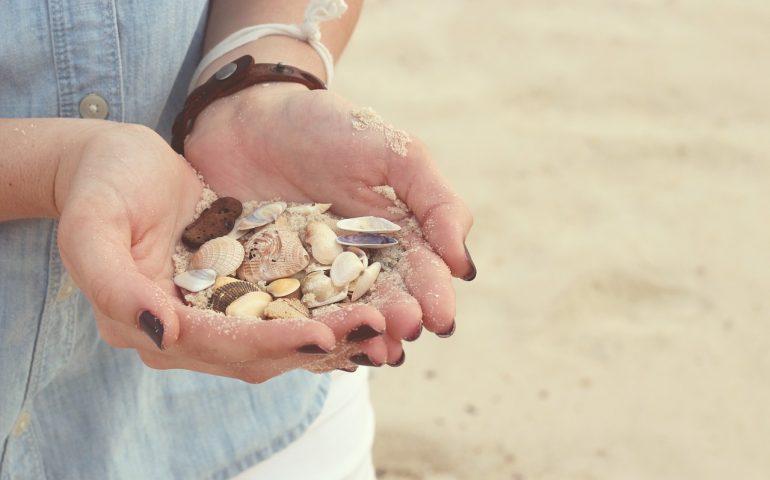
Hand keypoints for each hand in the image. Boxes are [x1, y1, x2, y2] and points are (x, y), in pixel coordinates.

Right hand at [55, 123, 381, 381]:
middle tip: (376, 326)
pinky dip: (323, 310)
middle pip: (260, 350)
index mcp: (148, 324)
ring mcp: (214, 314)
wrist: (115, 163)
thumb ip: (114, 285)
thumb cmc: (102, 185)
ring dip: (332, 331)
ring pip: (281, 335)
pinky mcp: (237, 292)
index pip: (219, 344)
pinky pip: (286, 309)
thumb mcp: (92, 226)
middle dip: (319, 342)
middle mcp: (185, 332)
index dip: (272, 342)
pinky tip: (364, 301)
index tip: (323, 336)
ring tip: (382, 319)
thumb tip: (164, 332)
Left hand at [184, 84, 475, 364]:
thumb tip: (463, 266)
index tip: (439, 317)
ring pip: (337, 316)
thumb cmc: (325, 127)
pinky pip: (284, 315)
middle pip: (380, 300)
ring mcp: (308, 278)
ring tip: (371, 354)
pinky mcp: (262, 285)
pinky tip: (313, 349)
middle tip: (404, 334)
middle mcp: (354, 266)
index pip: (418, 272)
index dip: (431, 295)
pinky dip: (300, 334)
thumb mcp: (392, 151)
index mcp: (391, 238)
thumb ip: (435, 201)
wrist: (247, 115)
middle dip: (395, 319)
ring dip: (356, 337)